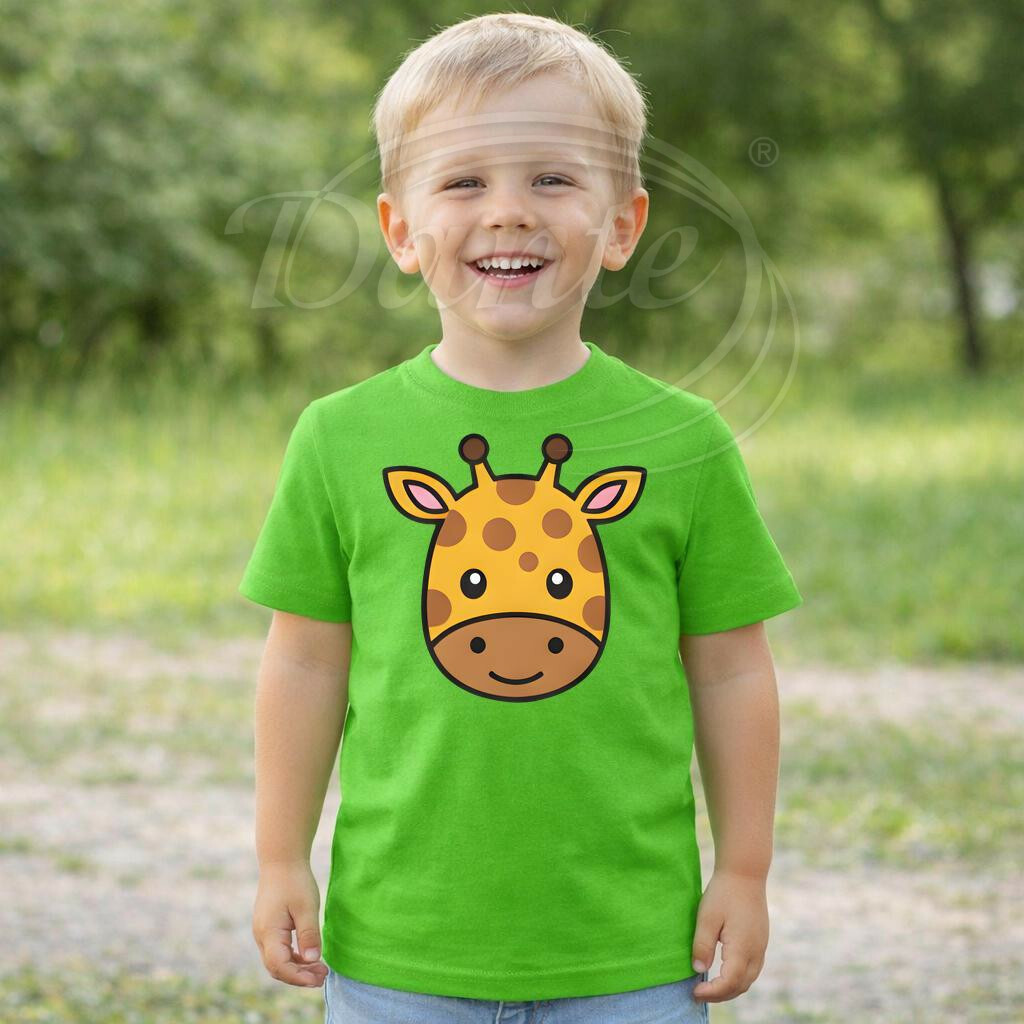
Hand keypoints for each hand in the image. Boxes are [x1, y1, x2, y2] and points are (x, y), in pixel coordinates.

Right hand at [252, 860, 328, 986]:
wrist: (281, 860)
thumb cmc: (295, 881)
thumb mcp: (307, 907)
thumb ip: (309, 934)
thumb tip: (313, 960)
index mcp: (269, 932)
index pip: (280, 966)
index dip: (299, 977)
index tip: (318, 979)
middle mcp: (261, 935)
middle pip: (276, 967)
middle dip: (299, 976)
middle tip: (323, 976)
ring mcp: (262, 931)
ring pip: (277, 960)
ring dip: (297, 968)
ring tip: (320, 968)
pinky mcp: (268, 927)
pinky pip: (278, 950)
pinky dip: (293, 957)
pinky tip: (309, 956)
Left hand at [690, 868, 768, 1003]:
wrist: (745, 872)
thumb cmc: (723, 892)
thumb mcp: (706, 917)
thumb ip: (702, 945)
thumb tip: (699, 970)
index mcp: (742, 948)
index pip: (729, 983)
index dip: (712, 993)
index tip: (694, 992)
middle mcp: (756, 951)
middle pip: (741, 986)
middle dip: (721, 995)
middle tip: (699, 993)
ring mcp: (761, 946)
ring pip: (749, 979)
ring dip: (731, 988)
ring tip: (710, 987)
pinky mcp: (761, 940)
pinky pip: (753, 968)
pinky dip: (739, 978)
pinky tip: (725, 973)